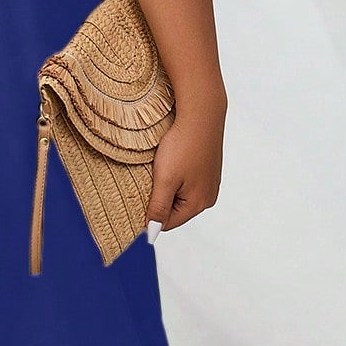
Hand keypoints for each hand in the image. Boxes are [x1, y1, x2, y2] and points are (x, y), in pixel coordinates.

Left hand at [145, 102, 224, 239]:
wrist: (201, 115)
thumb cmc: (182, 146)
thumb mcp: (165, 180)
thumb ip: (158, 207)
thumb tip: (152, 231)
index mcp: (199, 204)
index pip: (167, 223)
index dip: (148, 216)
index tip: (136, 201)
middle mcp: (208, 197)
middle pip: (174, 210)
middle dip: (159, 199)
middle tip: (149, 180)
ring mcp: (210, 183)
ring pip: (180, 195)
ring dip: (167, 186)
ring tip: (161, 168)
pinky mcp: (208, 169)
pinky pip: (187, 181)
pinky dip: (176, 175)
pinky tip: (172, 161)